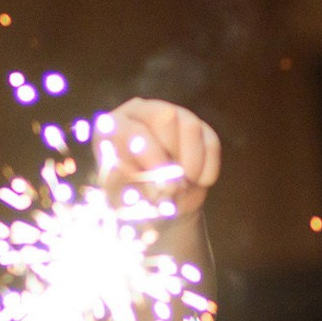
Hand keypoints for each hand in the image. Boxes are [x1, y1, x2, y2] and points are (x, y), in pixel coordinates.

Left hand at [101, 98, 220, 259]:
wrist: (156, 209)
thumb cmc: (130, 201)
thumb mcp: (123, 199)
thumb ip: (137, 189)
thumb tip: (164, 185)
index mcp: (111, 126)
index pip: (132, 129)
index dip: (151, 156)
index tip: (162, 184)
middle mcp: (140, 112)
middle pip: (165, 116)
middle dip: (173, 156)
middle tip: (173, 187)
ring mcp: (172, 115)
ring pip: (190, 127)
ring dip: (191, 164)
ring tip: (183, 186)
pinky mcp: (199, 128)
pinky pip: (210, 142)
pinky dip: (207, 168)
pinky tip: (198, 183)